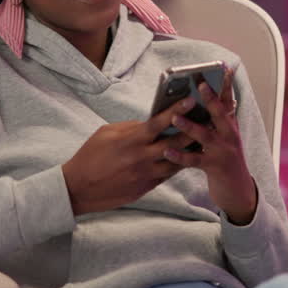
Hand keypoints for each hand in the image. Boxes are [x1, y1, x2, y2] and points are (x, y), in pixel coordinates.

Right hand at [61, 96, 200, 214]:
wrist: (79, 188)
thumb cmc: (90, 156)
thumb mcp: (106, 133)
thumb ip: (131, 128)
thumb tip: (149, 123)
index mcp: (131, 140)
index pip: (159, 122)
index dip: (176, 110)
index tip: (191, 100)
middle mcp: (142, 157)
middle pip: (175, 142)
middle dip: (193, 130)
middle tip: (207, 119)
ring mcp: (146, 174)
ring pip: (176, 161)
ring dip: (190, 151)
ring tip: (203, 140)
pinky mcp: (146, 187)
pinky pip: (167, 175)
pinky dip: (177, 165)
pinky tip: (186, 158)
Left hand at [162, 66, 257, 224]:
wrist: (238, 191)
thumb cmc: (224, 160)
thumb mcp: (224, 137)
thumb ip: (215, 120)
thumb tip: (200, 98)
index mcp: (230, 125)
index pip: (229, 100)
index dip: (226, 84)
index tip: (224, 68)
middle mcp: (229, 135)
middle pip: (220, 113)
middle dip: (210, 98)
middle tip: (200, 84)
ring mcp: (223, 152)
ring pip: (205, 136)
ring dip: (189, 126)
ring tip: (175, 118)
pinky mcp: (214, 168)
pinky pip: (194, 161)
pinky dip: (180, 156)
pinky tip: (168, 151)